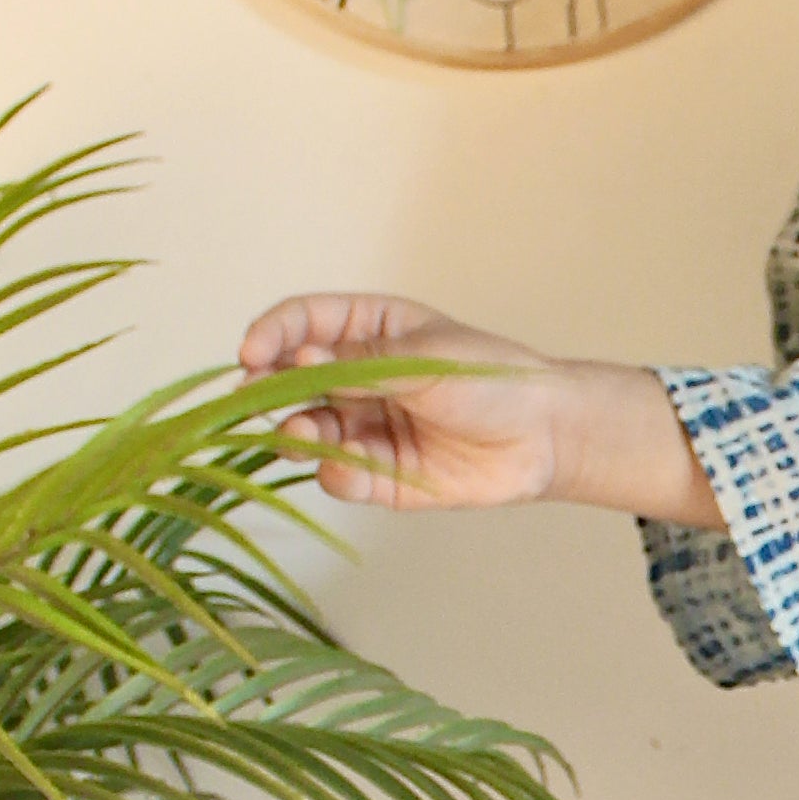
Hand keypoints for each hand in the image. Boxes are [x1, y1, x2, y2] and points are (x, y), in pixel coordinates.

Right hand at [237, 294, 716, 522]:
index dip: (273, 334)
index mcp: (371, 331)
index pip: (304, 323)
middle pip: (294, 379)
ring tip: (302, 434)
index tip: (251, 353)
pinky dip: (332, 474)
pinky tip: (336, 468)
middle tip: (254, 400)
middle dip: (269, 389)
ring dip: (297, 433)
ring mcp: (368, 426)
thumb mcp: (426, 361)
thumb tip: (300, 358)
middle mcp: (359, 378)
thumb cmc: (495, 379)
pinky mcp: (382, 475)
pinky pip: (342, 476)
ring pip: (310, 430)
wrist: (547, 435)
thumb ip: (363, 366)